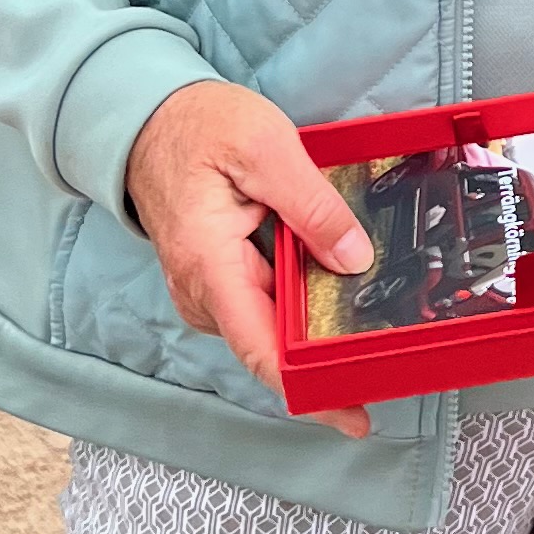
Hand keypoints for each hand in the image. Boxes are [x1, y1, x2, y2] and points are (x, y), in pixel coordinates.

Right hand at [124, 79, 375, 434]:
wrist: (147, 119)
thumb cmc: (197, 127)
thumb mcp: (266, 148)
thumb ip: (312, 206)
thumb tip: (353, 259)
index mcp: (210, 264)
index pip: (260, 349)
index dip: (308, 390)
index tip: (352, 415)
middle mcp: (203, 290)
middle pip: (271, 346)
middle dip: (326, 359)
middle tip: (386, 354)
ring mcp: (207, 289)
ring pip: (271, 326)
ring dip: (315, 327)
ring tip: (367, 315)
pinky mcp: (217, 279)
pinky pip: (264, 303)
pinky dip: (298, 302)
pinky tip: (329, 285)